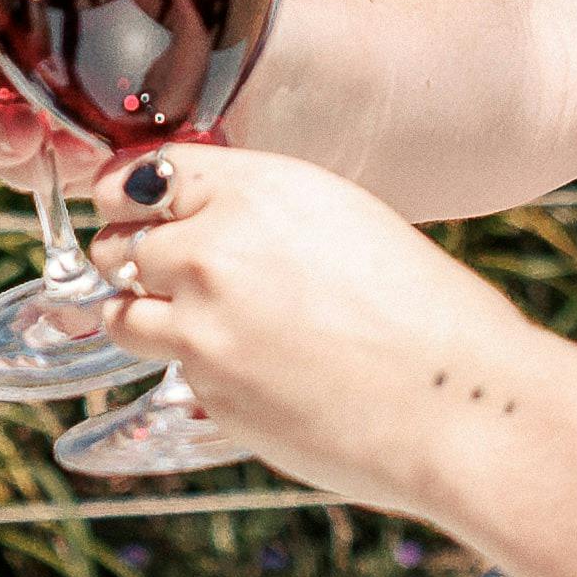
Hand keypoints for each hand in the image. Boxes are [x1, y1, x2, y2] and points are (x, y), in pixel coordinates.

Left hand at [72, 143, 560, 505]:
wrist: (457, 402)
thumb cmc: (427, 311)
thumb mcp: (342, 218)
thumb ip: (259, 210)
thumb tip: (200, 219)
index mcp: (252, 190)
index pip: (143, 173)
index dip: (134, 195)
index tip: (134, 209)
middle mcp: (211, 251)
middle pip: (120, 242)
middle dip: (138, 258)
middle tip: (173, 278)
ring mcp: (199, 328)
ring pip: (121, 312)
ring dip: (144, 316)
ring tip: (196, 328)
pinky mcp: (206, 394)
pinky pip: (172, 373)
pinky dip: (197, 373)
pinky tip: (257, 375)